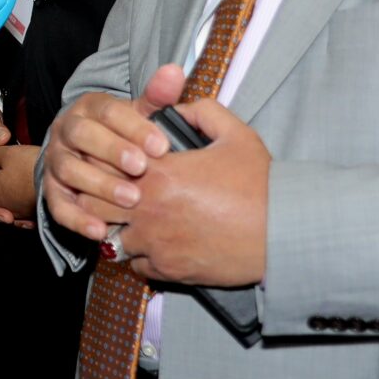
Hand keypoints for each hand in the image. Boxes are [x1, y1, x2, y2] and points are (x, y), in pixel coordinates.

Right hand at [40, 62, 184, 243]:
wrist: (86, 157)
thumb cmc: (122, 135)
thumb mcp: (139, 115)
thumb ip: (157, 98)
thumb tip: (174, 71)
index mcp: (89, 108)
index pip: (108, 111)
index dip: (134, 127)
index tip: (162, 146)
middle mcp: (67, 131)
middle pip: (82, 136)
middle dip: (113, 152)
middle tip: (142, 168)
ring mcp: (55, 161)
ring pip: (69, 170)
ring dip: (100, 186)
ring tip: (131, 200)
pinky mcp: (51, 191)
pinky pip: (58, 206)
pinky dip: (78, 220)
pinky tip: (101, 231)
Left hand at [112, 93, 269, 288]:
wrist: (283, 232)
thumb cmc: (261, 184)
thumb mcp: (235, 135)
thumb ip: (201, 112)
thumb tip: (175, 109)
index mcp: (158, 172)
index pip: (103, 164)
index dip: (104, 162)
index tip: (116, 163)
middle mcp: (147, 208)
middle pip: (94, 202)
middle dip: (101, 196)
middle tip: (117, 193)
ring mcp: (155, 243)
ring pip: (111, 236)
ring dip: (119, 227)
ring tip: (137, 219)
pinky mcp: (167, 269)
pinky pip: (135, 263)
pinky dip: (140, 255)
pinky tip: (156, 243)